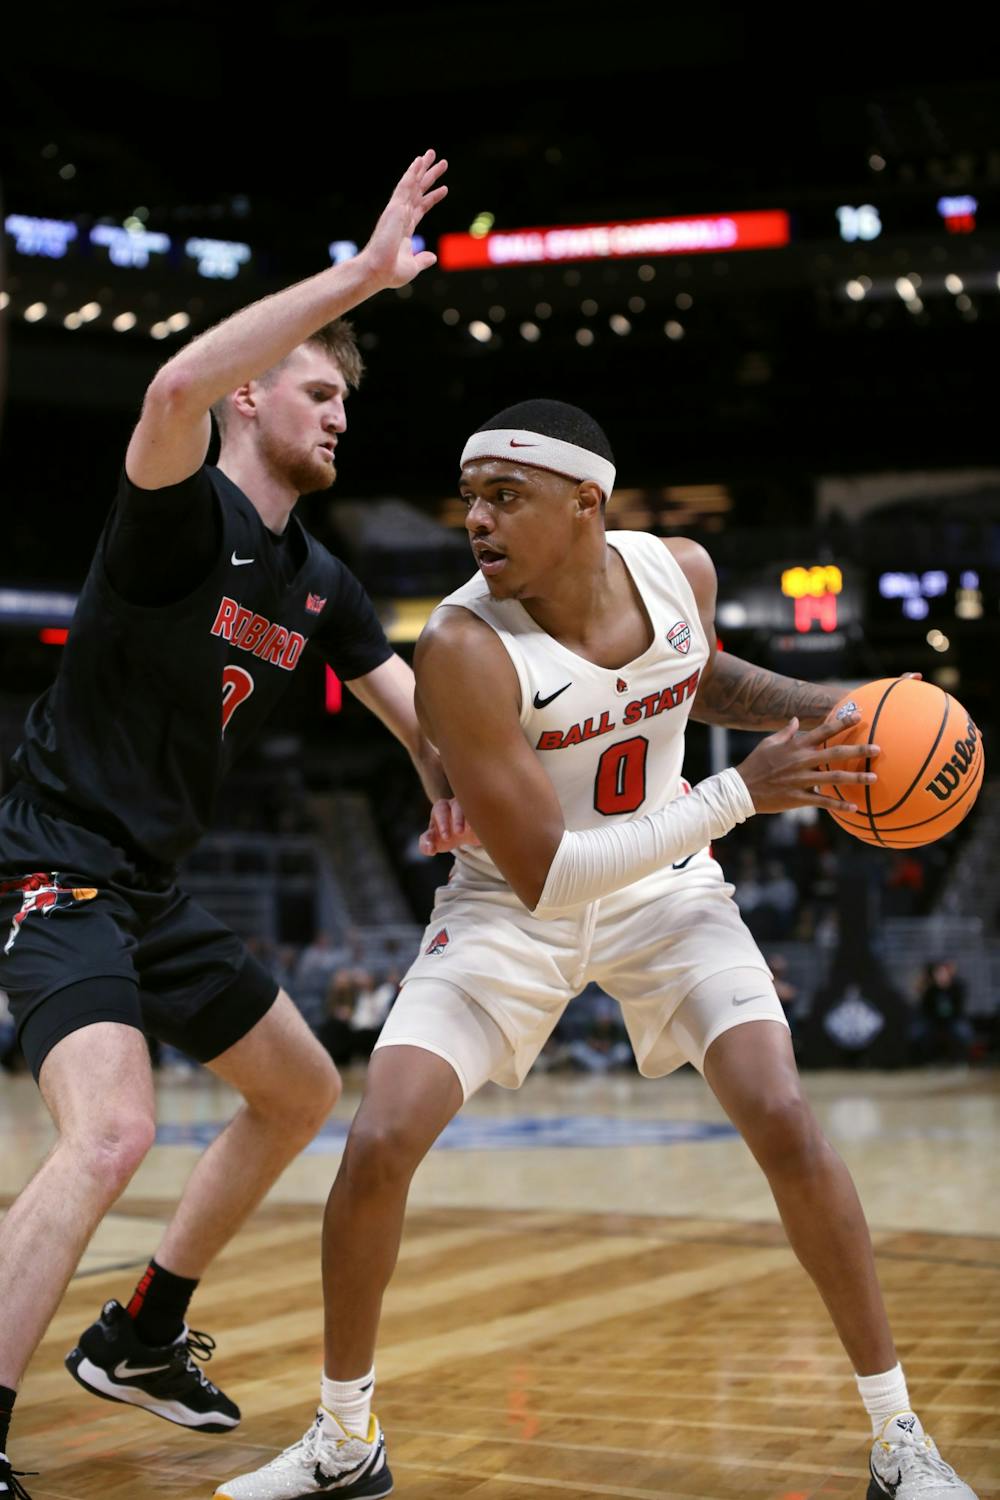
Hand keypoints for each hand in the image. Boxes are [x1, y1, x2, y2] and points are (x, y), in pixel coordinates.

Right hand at [358, 149, 448, 289]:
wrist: (377, 271)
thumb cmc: (390, 272)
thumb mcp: (413, 266)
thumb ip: (422, 260)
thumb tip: (433, 257)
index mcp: (404, 229)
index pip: (421, 208)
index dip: (432, 198)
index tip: (444, 189)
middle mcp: (401, 216)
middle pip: (418, 191)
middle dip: (429, 177)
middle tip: (441, 162)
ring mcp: (397, 210)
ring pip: (412, 184)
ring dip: (422, 168)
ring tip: (432, 154)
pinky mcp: (395, 208)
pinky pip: (405, 186)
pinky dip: (412, 172)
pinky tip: (419, 161)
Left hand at [418, 798, 480, 855]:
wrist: (462, 833)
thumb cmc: (444, 834)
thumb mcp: (434, 840)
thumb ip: (426, 845)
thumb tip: (429, 849)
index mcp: (441, 808)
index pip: (441, 812)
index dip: (443, 824)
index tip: (446, 838)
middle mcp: (457, 805)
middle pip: (457, 807)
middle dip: (458, 820)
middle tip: (458, 833)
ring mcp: (472, 808)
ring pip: (473, 809)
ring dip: (472, 820)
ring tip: (471, 832)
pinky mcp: (483, 814)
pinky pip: (486, 814)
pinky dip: (485, 822)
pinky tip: (483, 832)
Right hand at [736, 712, 879, 813]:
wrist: (743, 789)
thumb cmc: (756, 764)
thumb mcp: (769, 744)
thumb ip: (785, 733)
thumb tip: (795, 720)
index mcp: (796, 746)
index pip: (823, 731)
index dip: (842, 723)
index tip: (860, 716)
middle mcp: (801, 761)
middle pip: (835, 754)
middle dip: (858, 750)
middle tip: (878, 748)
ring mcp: (801, 780)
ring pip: (833, 778)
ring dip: (855, 778)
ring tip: (873, 777)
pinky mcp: (798, 798)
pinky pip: (823, 802)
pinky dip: (839, 805)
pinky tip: (855, 807)